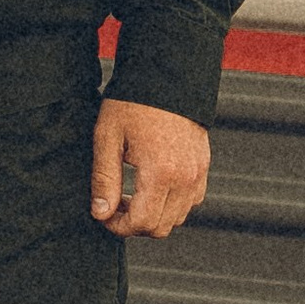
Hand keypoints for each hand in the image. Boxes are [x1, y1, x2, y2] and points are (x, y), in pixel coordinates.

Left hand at [91, 98, 208, 238]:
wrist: (167, 76)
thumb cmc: (134, 102)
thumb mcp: (108, 137)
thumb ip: (104, 180)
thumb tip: (100, 214)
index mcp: (161, 172)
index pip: (141, 222)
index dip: (117, 227)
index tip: (103, 215)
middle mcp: (186, 178)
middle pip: (161, 227)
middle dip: (134, 224)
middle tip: (113, 205)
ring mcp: (198, 173)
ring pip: (178, 218)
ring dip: (153, 216)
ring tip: (131, 195)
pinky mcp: (203, 167)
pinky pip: (191, 202)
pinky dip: (172, 204)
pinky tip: (152, 187)